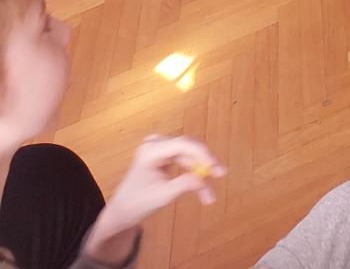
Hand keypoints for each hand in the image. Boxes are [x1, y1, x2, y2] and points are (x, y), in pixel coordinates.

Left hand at [87, 136, 224, 255]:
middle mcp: (156, 145)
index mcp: (151, 150)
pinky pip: (183, 162)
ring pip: (188, 157)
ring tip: (209, 195)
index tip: (215, 167)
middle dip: (204, 163)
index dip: (202, 153)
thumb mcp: (162, 196)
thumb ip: (184, 184)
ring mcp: (159, 150)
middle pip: (187, 149)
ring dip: (199, 173)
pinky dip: (192, 175)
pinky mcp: (164, 158)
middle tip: (220, 174)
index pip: (182, 144)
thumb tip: (204, 179)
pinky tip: (201, 188)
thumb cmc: (137, 204)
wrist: (121, 213)